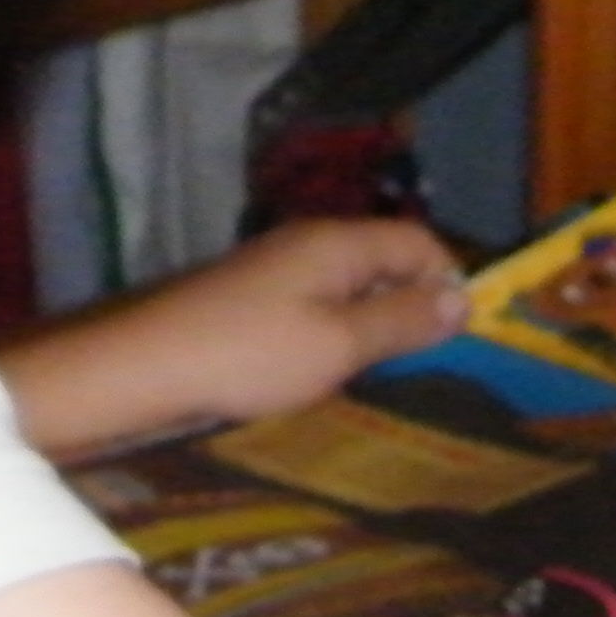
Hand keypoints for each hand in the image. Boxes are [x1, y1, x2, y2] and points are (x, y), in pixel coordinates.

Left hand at [0, 217, 467, 460]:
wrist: (147, 366)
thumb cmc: (249, 353)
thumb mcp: (338, 344)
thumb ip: (401, 320)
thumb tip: (463, 296)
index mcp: (337, 243)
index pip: (417, 241)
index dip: (449, 280)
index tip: (468, 336)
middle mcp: (310, 244)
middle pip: (385, 260)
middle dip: (415, 305)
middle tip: (434, 364)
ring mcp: (279, 270)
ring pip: (352, 286)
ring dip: (376, 324)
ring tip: (390, 376)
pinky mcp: (256, 300)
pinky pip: (319, 305)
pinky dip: (340, 333)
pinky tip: (335, 373)